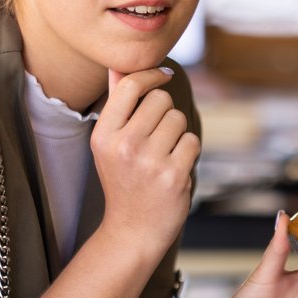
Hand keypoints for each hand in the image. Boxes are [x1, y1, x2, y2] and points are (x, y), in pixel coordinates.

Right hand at [92, 67, 198, 254]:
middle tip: (157, 137)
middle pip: (161, 99)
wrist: (132, 230)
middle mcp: (124, 146)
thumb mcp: (109, 144)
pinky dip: (188, 152)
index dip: (151, 75)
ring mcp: (150, 161)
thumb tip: (119, 67)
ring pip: (179, 119)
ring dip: (178, 133)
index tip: (164, 76)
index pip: (130, 85)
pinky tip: (174, 168)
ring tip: (163, 155)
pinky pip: (192, 142)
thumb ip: (117, 105)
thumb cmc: (123, 181)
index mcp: (104, 135)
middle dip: (165, 112)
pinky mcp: (174, 175)